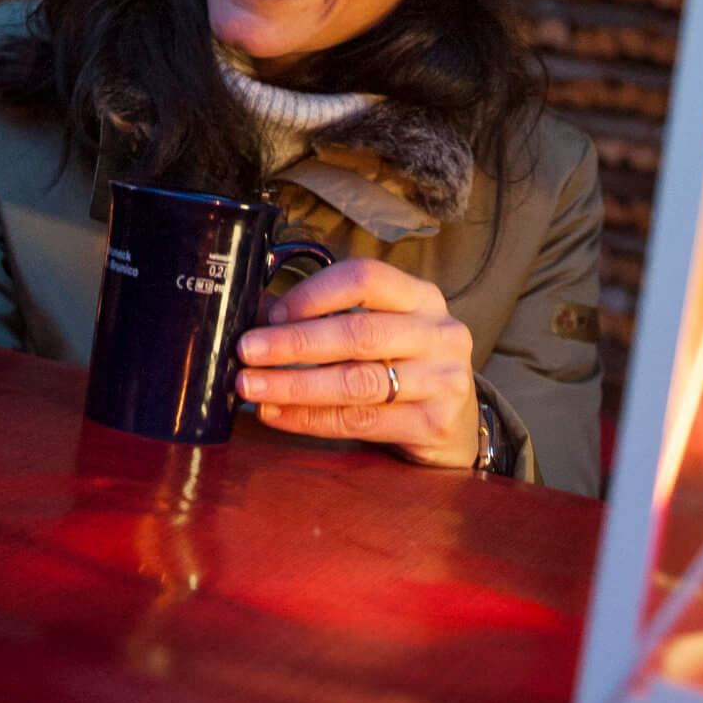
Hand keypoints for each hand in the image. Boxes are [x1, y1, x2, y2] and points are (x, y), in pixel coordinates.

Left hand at [234, 258, 479, 469]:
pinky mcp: (436, 424)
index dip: (314, 293)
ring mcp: (445, 380)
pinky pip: (360, 421)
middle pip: (358, 333)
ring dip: (295, 385)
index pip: (364, 278)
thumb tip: (251, 313)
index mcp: (421, 297)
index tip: (272, 313)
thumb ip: (321, 318)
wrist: (456, 424)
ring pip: (357, 381)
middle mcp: (440, 333)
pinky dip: (311, 419)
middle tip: (246, 351)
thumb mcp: (374, 331)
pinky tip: (277, 415)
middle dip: (294, 343)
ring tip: (251, 387)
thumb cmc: (400, 365)